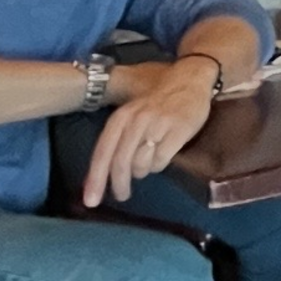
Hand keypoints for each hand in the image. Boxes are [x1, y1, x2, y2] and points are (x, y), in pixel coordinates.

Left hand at [83, 59, 215, 206]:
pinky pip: (162, 161)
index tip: (91, 201)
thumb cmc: (157, 100)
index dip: (95, 179)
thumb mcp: (132, 114)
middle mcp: (136, 121)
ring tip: (149, 162)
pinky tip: (163, 155)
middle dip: (119, 184)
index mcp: (121, 117)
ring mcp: (158, 125)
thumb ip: (118, 139)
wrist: (189, 79)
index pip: (102, 152)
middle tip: (122, 195)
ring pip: (142, 165)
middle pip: (121, 163)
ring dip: (144, 170)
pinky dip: (160, 164)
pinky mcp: (178, 130)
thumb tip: (101, 175)